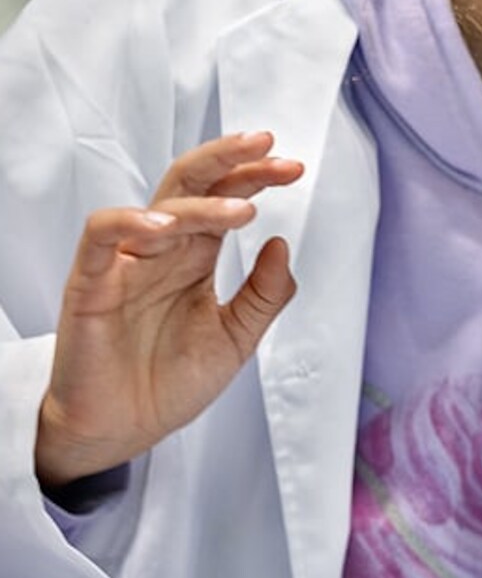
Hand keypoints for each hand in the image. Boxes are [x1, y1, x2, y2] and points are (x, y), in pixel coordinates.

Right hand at [35, 132, 303, 487]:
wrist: (125, 431)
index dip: (256, 178)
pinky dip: (129, 221)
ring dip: (202, 201)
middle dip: (229, 160)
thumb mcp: (237, 337)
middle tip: (268, 147)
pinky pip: (100, 236)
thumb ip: (264, 294)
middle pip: (191, 185)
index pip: (224, 199)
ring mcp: (125, 264)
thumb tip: (283, 244)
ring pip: (157, 207)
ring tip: (244, 209)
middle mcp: (161, 251)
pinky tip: (165, 225)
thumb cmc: (170, 383)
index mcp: (194, 258)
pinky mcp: (90, 285)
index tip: (294, 168)